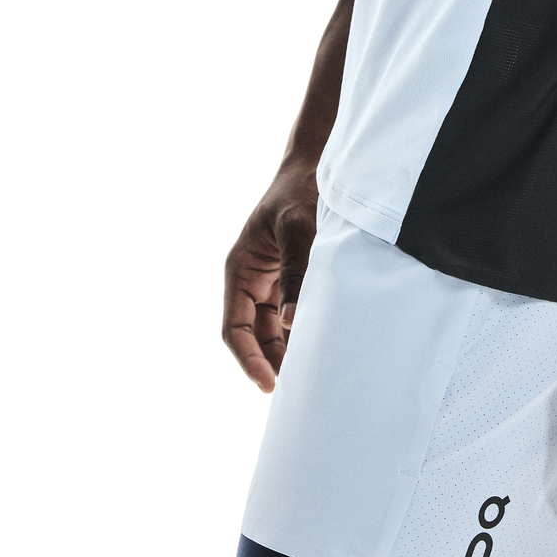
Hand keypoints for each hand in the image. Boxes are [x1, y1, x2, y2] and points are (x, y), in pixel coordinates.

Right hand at [219, 156, 320, 394]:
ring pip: (274, 330)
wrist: (316, 166)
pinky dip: (302, 332)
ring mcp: (270, 281)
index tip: (268, 385)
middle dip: (271, 363)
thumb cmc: (300, 191)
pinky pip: (292, 314)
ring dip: (288, 351)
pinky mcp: (290, 279)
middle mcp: (251, 280)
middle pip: (255, 336)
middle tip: (296, 390)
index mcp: (240, 270)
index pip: (236, 328)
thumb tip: (292, 321)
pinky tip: (320, 348)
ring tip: (311, 376)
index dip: (248, 360)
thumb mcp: (297, 227)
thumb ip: (296, 271)